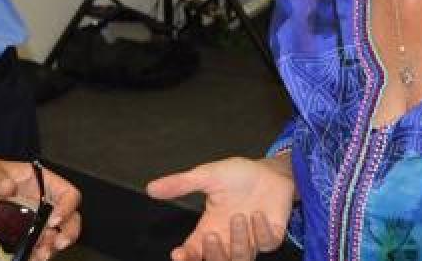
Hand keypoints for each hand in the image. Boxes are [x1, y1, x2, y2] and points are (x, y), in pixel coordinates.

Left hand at [0, 146, 81, 259]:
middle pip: (67, 218)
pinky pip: (31, 247)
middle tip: (58, 243)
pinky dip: (32, 255)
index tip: (55, 219)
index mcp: (39, 181)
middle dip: (68, 232)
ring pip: (51, 236)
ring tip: (41, 255)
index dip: (67, 206)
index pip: (66, 193)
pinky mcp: (16, 234)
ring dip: (50, 248)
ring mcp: (29, 219)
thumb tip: (8, 188)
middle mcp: (38, 201)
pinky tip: (29, 258)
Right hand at [147, 155, 293, 260]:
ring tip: (240, 216)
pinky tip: (259, 214)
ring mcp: (251, 240)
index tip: (179, 254)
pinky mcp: (271, 236)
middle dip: (213, 254)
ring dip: (239, 241)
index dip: (186, 257)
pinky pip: (266, 244)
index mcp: (211, 227)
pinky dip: (261, 232)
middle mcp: (229, 238)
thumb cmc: (238, 175)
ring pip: (241, 258)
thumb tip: (150, 188)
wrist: (270, 169)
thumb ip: (181, 184)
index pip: (194, 251)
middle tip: (211, 235)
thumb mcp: (207, 176)